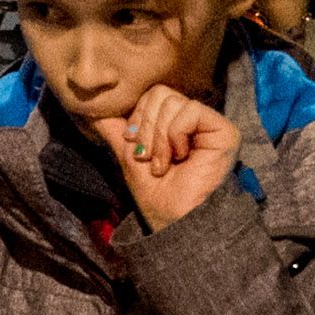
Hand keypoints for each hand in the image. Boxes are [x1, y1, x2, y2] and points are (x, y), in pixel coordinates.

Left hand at [106, 84, 238, 229]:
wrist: (175, 222)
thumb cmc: (157, 196)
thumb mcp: (129, 157)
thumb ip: (114, 130)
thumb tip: (90, 109)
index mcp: (174, 122)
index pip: (150, 94)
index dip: (137, 119)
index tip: (137, 150)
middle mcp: (194, 119)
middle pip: (159, 92)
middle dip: (146, 130)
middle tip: (150, 159)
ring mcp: (210, 124)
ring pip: (171, 101)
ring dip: (159, 139)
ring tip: (165, 164)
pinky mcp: (224, 131)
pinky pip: (190, 110)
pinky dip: (176, 135)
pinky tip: (182, 158)